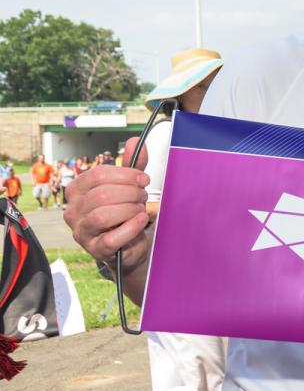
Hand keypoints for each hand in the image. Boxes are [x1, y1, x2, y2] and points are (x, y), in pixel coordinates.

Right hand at [64, 136, 150, 270]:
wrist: (127, 244)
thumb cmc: (124, 210)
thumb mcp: (129, 185)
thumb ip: (133, 164)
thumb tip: (135, 141)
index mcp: (77, 190)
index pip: (98, 175)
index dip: (125, 174)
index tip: (143, 179)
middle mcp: (72, 210)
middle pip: (102, 194)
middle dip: (131, 193)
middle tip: (143, 196)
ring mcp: (81, 232)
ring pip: (103, 216)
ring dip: (130, 209)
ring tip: (140, 209)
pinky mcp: (95, 249)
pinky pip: (113, 238)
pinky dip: (132, 227)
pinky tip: (141, 220)